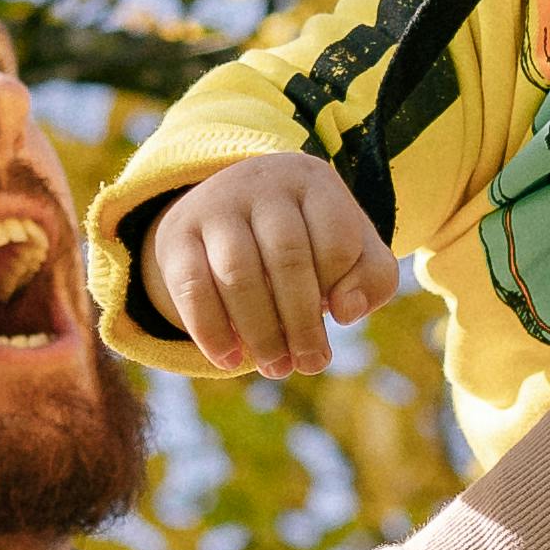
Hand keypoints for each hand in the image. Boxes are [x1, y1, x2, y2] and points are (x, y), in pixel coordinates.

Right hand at [146, 153, 390, 374]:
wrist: (235, 210)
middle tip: (308, 364)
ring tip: (276, 368)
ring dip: (260, 332)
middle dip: (301, 323)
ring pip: (238, 274)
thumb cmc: (310, 239)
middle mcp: (261, 183)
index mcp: (312, 182)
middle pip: (286, 258)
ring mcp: (214, 205)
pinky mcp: (177, 235)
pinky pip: (190, 287)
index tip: (336, 319)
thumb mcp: (353, 249)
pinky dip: (210, 330)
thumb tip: (346, 311)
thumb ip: (373, 278)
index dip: (338, 288)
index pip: (335, 239)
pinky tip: (229, 360)